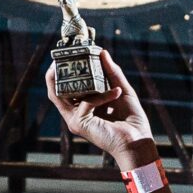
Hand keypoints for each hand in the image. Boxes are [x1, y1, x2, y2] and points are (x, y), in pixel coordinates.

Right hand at [47, 46, 156, 168]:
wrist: (137, 141)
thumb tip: (102, 52)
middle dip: (56, 72)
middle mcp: (74, 114)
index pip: (65, 88)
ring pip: (59, 95)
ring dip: (68, 77)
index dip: (63, 71)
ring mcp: (74, 120)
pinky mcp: (79, 124)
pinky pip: (86, 101)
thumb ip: (112, 72)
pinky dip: (103, 95)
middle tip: (64, 54)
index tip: (69, 54)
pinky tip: (116, 92)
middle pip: (55, 91)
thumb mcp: (121, 89)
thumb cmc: (131, 119)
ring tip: (76, 61)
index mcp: (82, 107)